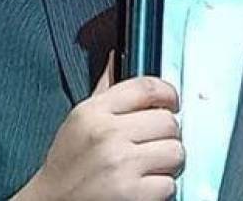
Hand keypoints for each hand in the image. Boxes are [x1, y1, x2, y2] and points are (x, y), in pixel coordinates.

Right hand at [13, 57, 183, 200]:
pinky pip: (169, 184)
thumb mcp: (79, 123)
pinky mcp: (131, 193)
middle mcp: (106, 135)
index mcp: (93, 112)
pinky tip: (140, 188)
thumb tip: (117, 56)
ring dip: (167, 164)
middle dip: (166, 137)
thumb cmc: (67, 166)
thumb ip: (105, 92)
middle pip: (169, 122)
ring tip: (146, 169)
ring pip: (176, 152)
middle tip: (151, 148)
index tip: (172, 104)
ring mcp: (120, 164)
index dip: (168, 94)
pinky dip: (160, 190)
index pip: (148, 87)